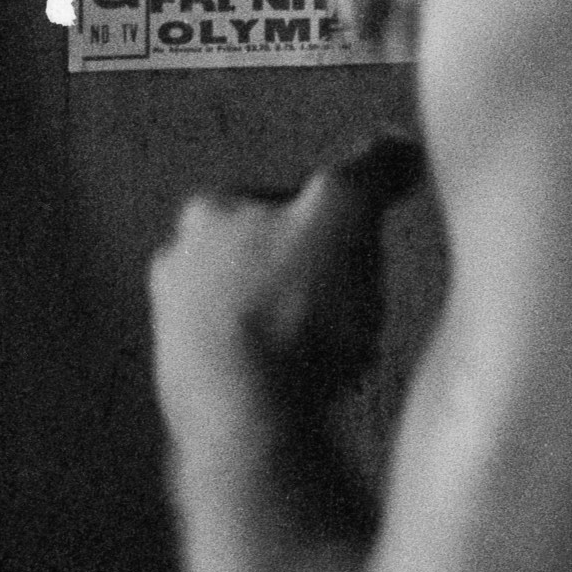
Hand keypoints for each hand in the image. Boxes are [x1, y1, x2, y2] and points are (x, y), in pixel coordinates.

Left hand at [151, 134, 426, 414]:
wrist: (250, 425)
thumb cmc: (288, 316)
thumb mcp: (346, 215)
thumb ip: (371, 170)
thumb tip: (395, 146)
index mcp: (206, 215)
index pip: (282, 197)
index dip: (333, 219)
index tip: (360, 242)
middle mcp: (176, 272)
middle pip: (269, 261)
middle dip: (315, 279)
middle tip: (353, 301)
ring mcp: (177, 336)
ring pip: (260, 318)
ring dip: (302, 331)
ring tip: (342, 352)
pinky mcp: (192, 394)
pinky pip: (253, 372)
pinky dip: (286, 377)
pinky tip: (316, 390)